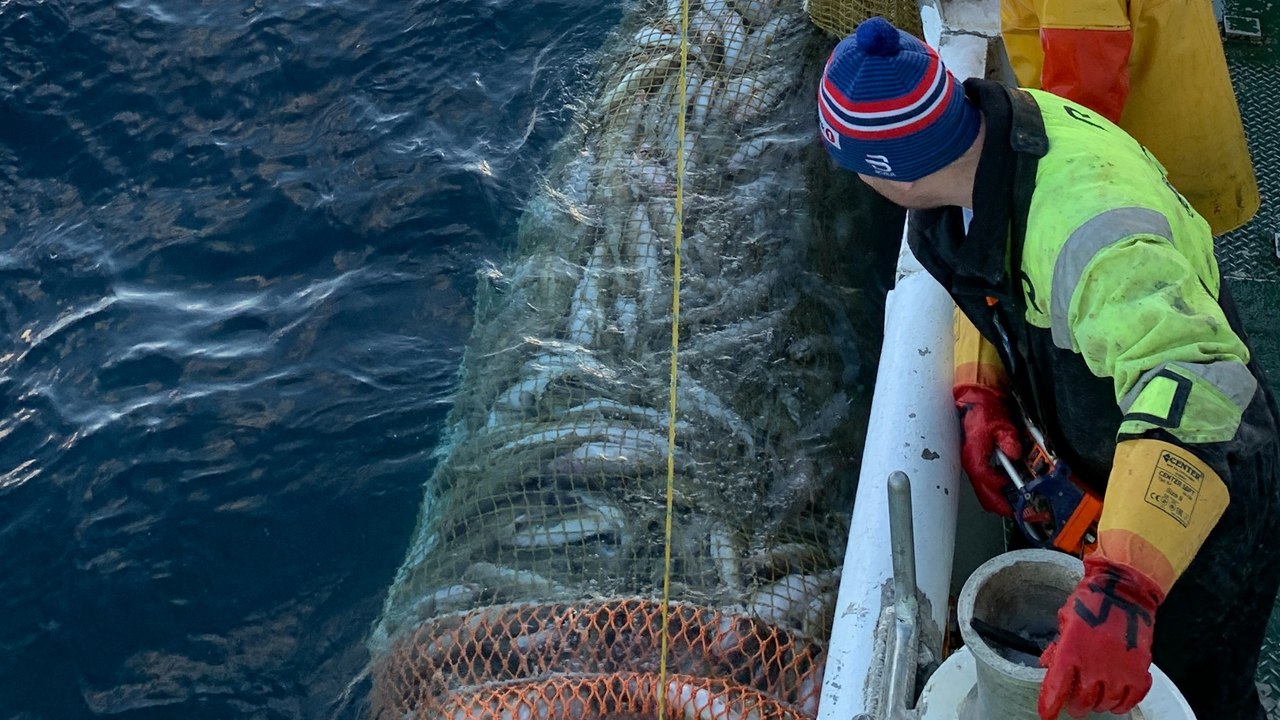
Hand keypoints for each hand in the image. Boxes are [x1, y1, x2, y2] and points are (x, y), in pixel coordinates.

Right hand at [953, 383, 1021, 516]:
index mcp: (975, 454)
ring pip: (982, 487)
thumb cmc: (983, 410)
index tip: (1010, 497)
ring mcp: (973, 461)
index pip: (985, 479)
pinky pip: (984, 479)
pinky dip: (994, 486)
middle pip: (981, 491)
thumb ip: (1008, 439)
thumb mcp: (1000, 423)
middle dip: (996, 503)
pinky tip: (1005, 484)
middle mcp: (971, 460)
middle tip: (1011, 510)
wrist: (974, 400)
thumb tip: (1015, 452)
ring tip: (1012, 500)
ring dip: (996, 496)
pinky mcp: (976, 459)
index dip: (998, 491)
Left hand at [1038, 555, 1163, 718]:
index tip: (1046, 715)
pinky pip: (1130, 699)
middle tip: (1073, 702)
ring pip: (1104, 704)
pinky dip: (1121, 704)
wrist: (1124, 592)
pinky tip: (1115, 700)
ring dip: (1097, 704)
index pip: (1056, 688)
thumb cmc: (1091, 602)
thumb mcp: (1065, 620)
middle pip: (1081, 703)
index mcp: (1071, 652)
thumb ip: (1057, 647)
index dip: (1050, 705)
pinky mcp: (1139, 672)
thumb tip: (1049, 665)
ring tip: (1094, 697)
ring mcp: (1118, 672)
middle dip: (1075, 705)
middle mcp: (1094, 666)